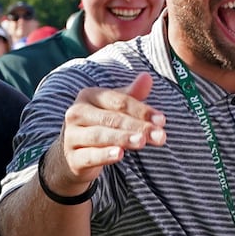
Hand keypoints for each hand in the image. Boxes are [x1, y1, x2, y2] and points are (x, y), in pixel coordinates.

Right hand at [44, 73, 166, 195]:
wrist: (71, 155)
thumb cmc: (99, 126)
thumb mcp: (113, 109)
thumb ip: (131, 96)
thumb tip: (147, 77)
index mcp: (89, 96)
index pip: (119, 101)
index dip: (142, 110)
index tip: (162, 120)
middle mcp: (77, 113)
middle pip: (112, 118)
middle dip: (138, 126)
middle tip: (160, 135)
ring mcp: (72, 136)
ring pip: (100, 135)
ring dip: (122, 138)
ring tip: (142, 142)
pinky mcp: (72, 158)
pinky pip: (89, 156)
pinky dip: (104, 155)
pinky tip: (119, 155)